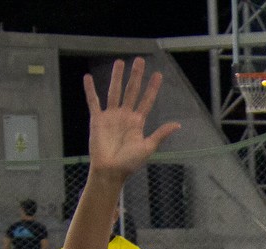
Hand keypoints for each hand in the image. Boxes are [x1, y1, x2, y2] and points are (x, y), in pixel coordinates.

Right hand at [85, 58, 180, 180]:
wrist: (110, 171)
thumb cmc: (129, 163)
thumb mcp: (148, 148)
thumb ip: (160, 134)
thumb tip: (177, 125)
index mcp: (138, 122)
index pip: (147, 100)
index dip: (152, 88)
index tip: (158, 74)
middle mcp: (125, 116)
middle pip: (131, 91)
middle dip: (136, 76)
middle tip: (139, 60)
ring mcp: (111, 116)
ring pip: (114, 91)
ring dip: (117, 77)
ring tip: (120, 62)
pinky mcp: (97, 119)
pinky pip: (93, 101)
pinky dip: (90, 90)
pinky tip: (88, 77)